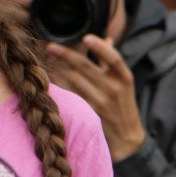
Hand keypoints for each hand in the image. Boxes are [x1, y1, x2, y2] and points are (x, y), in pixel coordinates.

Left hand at [45, 34, 144, 160]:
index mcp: (124, 78)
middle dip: (65, 54)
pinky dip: (61, 85)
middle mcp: (113, 88)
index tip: (86, 37)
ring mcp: (101, 101)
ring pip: (74, 79)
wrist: (127, 138)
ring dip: (58, 68)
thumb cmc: (123, 106)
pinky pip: (71, 94)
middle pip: (86, 66)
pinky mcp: (90, 113)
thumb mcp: (123, 83)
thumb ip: (111, 62)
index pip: (114, 58)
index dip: (100, 47)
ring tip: (48, 59)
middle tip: (50, 46)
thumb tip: (107, 38)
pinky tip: (52, 78)